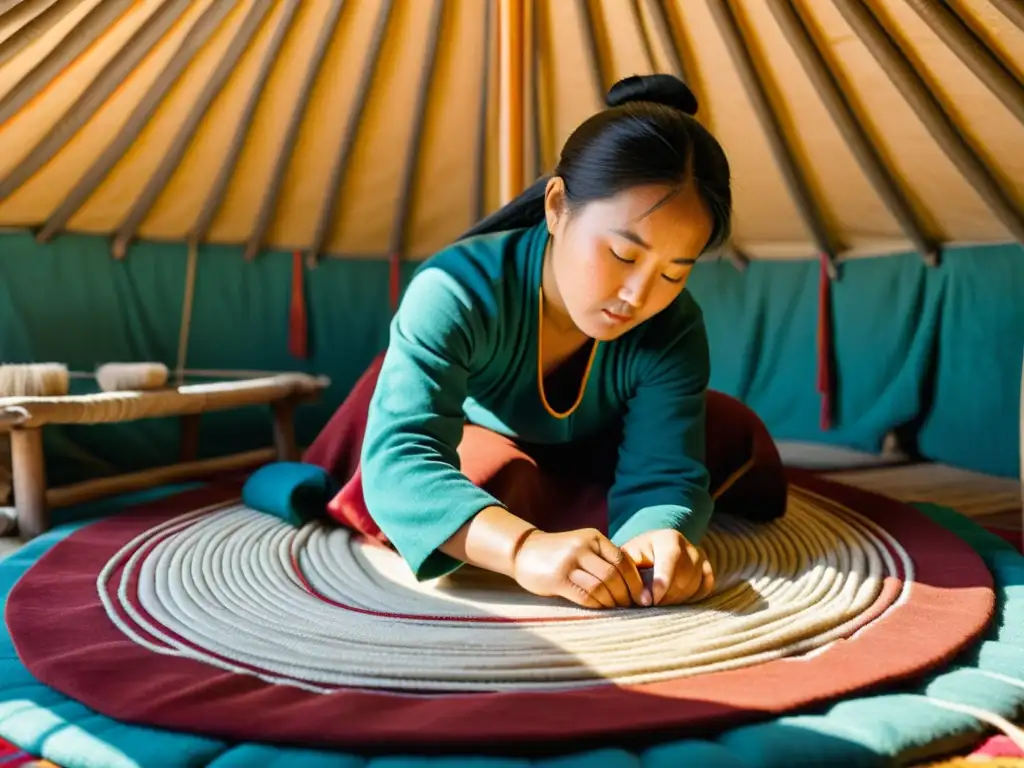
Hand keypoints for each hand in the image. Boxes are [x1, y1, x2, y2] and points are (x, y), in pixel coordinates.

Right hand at [512, 528, 645, 608]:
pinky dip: (597, 605)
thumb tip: (632, 582)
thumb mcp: (583, 545)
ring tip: (616, 608)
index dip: (634, 580)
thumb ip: (603, 557)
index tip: (640, 595)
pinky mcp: (557, 579)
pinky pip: (585, 596)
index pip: (623, 560)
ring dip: (612, 601)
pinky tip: (600, 607)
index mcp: (593, 537)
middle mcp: (583, 547)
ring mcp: (569, 562)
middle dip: (626, 594)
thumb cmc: (559, 552)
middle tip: (630, 605)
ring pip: (601, 587)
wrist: (523, 550)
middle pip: (614, 575)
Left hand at [619, 530, 713, 606]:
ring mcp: (701, 558)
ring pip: (694, 586)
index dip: (663, 581)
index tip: (653, 600)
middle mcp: (689, 546)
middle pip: (684, 577)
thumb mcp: (629, 560)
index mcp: (668, 538)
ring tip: (660, 601)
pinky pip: (704, 590)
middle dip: (667, 596)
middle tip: (651, 604)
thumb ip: (633, 576)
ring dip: (676, 600)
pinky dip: (691, 598)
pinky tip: (675, 599)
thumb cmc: (637, 557)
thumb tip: (646, 600)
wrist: (651, 552)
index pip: (671, 559)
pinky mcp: (707, 570)